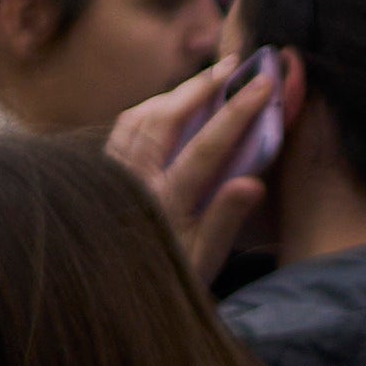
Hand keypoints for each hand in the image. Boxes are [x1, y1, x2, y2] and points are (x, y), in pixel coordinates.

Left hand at [106, 49, 276, 288]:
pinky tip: (166, 107)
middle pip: (165, 119)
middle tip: (232, 66)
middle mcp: (134, 183)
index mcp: (165, 204)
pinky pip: (121, 130)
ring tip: (204, 81)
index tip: (263, 82)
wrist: (107, 299)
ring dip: (173, 93)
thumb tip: (253, 181)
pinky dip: (147, 109)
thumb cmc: (168, 280)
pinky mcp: (102, 177)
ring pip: (138, 118)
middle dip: (201, 87)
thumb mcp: (205, 261)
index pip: (205, 147)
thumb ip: (225, 220)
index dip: (237, 111)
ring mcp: (113, 177)